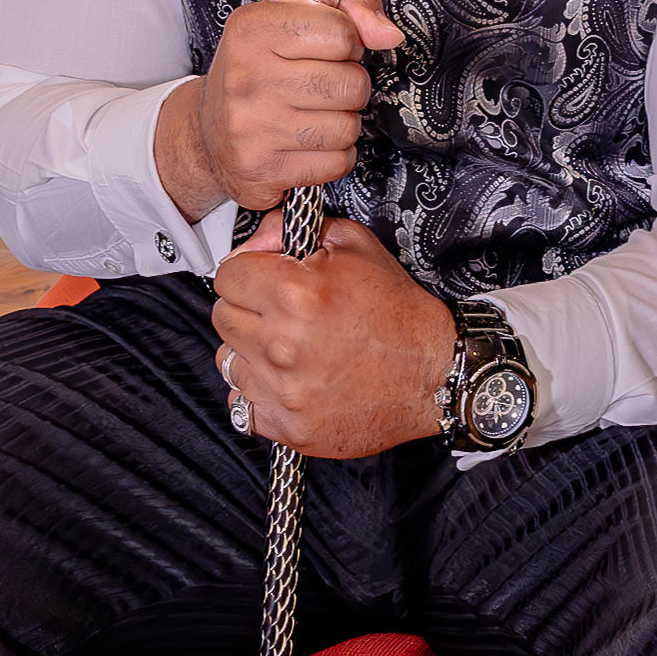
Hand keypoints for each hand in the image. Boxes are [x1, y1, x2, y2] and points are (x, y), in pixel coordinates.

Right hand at [157, 0, 400, 217]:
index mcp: (252, 29)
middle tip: (325, 87)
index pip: (341, 32)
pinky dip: (333, 156)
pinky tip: (309, 144)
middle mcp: (247, 76)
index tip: (329, 51)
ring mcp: (252, 127)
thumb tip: (390, 34)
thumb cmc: (259, 72)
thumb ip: (349, 9)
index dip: (348, 43)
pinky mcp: (261, 169)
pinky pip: (336, 163)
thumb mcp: (292, 21)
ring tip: (317, 115)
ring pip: (347, 127)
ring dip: (343, 123)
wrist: (208, 134)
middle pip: (351, 83)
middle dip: (350, 86)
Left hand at [214, 215, 453, 457]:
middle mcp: (283, 345)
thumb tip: (254, 241)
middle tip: (280, 312)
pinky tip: (287, 379)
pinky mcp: (289, 426)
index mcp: (294, 295)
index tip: (263, 279)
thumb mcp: (353, 244)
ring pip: (228, 361)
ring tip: (287, 347)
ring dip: (250, 351)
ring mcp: (284, 391)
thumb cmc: (398, 313)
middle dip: (248, 308)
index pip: (227, 276)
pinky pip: (241, 403)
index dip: (247, 272)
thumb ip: (291, 229)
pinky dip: (258, 391)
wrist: (433, 373)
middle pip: (223, 317)